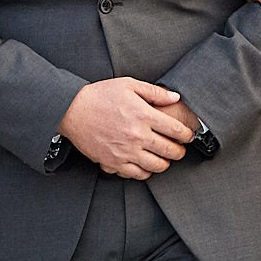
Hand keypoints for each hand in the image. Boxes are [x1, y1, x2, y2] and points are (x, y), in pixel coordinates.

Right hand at [59, 77, 194, 178]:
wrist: (72, 110)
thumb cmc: (100, 95)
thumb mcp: (129, 85)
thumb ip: (155, 92)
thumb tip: (175, 97)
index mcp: (144, 115)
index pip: (176, 130)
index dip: (187, 135)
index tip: (188, 136)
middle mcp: (137, 135)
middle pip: (170, 151)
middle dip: (180, 151)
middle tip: (179, 149)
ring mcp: (126, 151)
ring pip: (157, 166)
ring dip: (165, 163)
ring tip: (164, 158)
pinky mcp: (114, 162)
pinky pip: (137, 174)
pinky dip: (146, 172)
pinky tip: (146, 165)